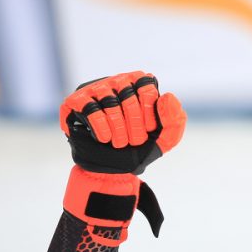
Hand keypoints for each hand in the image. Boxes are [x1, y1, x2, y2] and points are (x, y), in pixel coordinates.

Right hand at [60, 71, 185, 173]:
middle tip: (133, 141)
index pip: (146, 85)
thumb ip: (175, 120)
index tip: (149, 129)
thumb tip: (167, 96)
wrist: (113, 169)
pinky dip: (101, 128)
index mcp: (139, 85)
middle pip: (128, 94)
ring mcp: (95, 89)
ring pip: (109, 102)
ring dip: (118, 129)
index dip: (149, 111)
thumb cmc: (139, 149)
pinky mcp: (76, 100)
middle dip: (134, 125)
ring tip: (119, 142)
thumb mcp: (164, 139)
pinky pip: (89, 108)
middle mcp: (117, 82)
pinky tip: (104, 139)